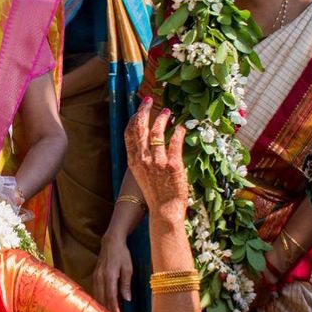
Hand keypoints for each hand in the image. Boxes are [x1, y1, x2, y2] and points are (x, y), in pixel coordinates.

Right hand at [93, 234, 131, 311]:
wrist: (111, 242)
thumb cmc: (122, 255)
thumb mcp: (128, 268)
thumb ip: (126, 284)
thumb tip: (127, 299)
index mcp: (109, 276)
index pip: (111, 296)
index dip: (114, 308)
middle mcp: (100, 278)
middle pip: (103, 298)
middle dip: (108, 310)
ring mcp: (96, 277)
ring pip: (97, 295)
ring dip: (103, 306)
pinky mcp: (94, 276)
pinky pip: (95, 291)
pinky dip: (99, 299)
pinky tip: (103, 305)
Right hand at [125, 100, 187, 215]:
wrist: (164, 210)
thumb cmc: (155, 194)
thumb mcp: (141, 176)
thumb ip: (142, 160)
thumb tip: (147, 146)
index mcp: (134, 161)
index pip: (129, 134)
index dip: (133, 118)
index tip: (139, 109)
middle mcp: (143, 159)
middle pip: (139, 128)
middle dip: (143, 111)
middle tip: (148, 100)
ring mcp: (157, 162)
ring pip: (157, 132)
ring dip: (162, 118)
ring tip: (168, 111)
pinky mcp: (173, 165)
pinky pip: (175, 142)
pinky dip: (178, 132)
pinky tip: (181, 127)